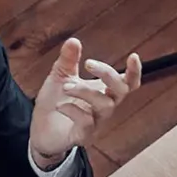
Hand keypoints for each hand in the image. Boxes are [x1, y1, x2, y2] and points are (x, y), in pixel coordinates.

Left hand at [30, 38, 141, 168]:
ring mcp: (97, 123)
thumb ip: (68, 60)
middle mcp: (105, 107)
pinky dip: (73, 109)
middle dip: (108, 74)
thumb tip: (74, 40)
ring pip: (105, 105)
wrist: (40, 130)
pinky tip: (60, 106)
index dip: (135, 72)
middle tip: (88, 63)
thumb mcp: (60, 76)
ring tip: (65, 86)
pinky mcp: (85, 136)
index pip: (128, 83)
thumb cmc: (55, 102)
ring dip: (85, 91)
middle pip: (121, 90)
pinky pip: (87, 122)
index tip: (133, 56)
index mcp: (104, 92)